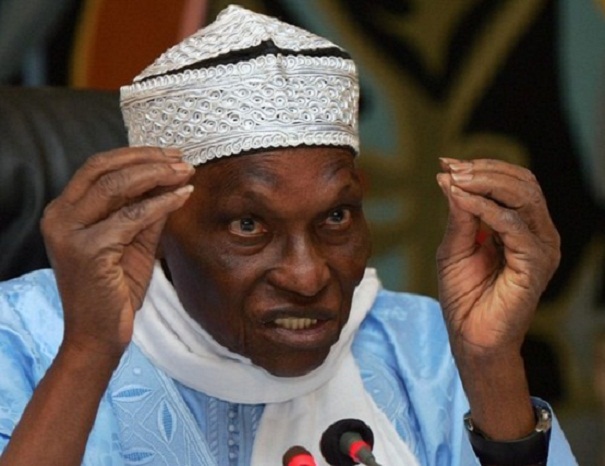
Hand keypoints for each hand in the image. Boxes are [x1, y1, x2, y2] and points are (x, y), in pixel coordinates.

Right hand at [41, 147, 193, 358]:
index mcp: (64, 212)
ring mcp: (69, 233)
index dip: (136, 155)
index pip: (98, 167)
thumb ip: (147, 211)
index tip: (170, 154)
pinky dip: (162, 203)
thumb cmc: (115, 290)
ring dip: (158, 175)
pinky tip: (184, 195)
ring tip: (186, 172)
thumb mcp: (134, 243)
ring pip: (118, 187)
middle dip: (148, 159)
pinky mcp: (88, 250)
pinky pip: (132, 217)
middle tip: (181, 159)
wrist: (98, 336)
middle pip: (105, 168)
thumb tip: (173, 179)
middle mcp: (59, 217)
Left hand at [436, 158, 559, 357]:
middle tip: (451, 168)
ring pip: (523, 196)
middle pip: (523, 183)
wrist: (470, 336)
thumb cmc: (463, 295)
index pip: (512, 183)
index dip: (481, 168)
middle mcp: (537, 234)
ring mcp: (540, 247)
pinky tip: (462, 201)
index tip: (446, 163)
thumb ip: (458, 214)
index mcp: (521, 227)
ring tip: (455, 179)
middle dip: (484, 170)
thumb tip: (448, 177)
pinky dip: (485, 208)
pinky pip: (513, 225)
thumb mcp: (454, 247)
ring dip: (485, 182)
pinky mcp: (536, 264)